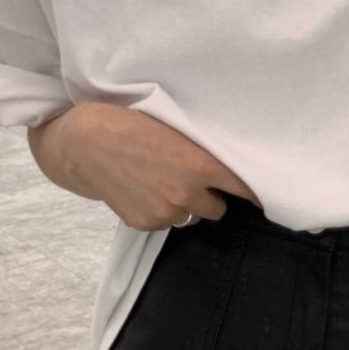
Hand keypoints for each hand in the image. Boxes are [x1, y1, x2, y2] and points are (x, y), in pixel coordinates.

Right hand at [59, 102, 262, 231]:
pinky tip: (144, 190)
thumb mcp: (178, 130)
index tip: (262, 194)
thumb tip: (232, 168)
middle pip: (219, 209)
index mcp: (200, 166)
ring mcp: (166, 212)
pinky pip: (166, 223)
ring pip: (191, 217)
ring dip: (185, 205)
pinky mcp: (146, 224)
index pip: (245, 188)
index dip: (254, 192)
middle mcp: (187, 194)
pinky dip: (160, 211)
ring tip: (163, 181)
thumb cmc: (133, 125)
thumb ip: (205, 152)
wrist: (85, 143)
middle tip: (193, 178)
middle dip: (210, 196)